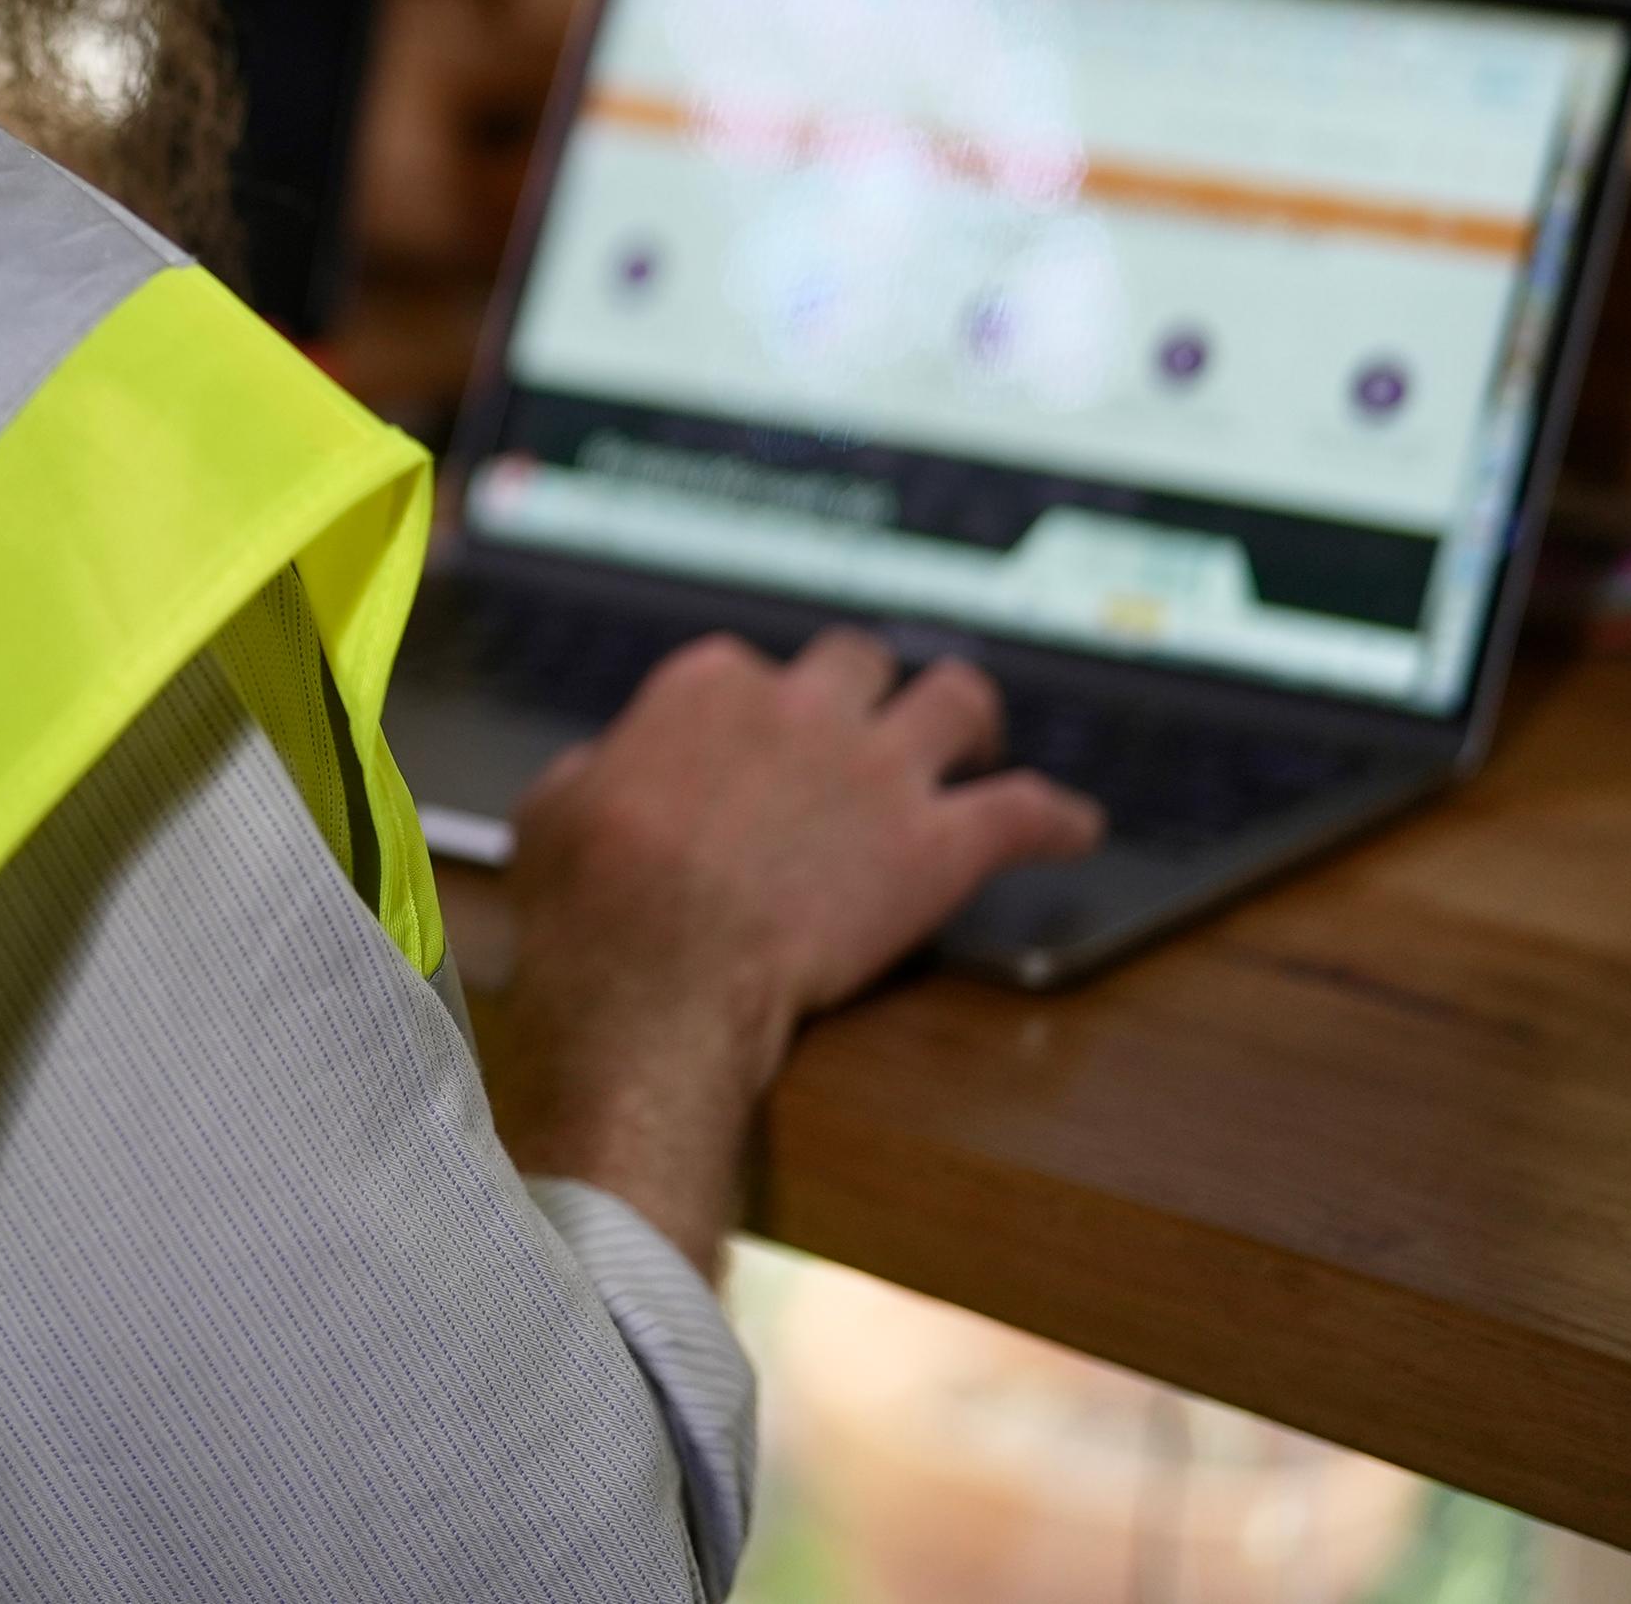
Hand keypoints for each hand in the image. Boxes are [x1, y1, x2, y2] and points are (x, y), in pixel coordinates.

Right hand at [493, 630, 1100, 1268]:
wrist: (660, 971)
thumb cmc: (593, 901)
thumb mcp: (552, 810)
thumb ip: (593, 774)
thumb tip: (603, 773)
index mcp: (708, 687)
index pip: (743, 669)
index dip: (751, 713)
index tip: (749, 751)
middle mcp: (804, 706)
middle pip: (858, 660)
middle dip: (866, 686)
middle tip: (871, 719)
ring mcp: (880, 771)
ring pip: (959, 699)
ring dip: (972, 715)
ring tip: (980, 737)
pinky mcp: (938, 845)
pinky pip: (1028, 811)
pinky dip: (1060, 817)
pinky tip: (1079, 826)